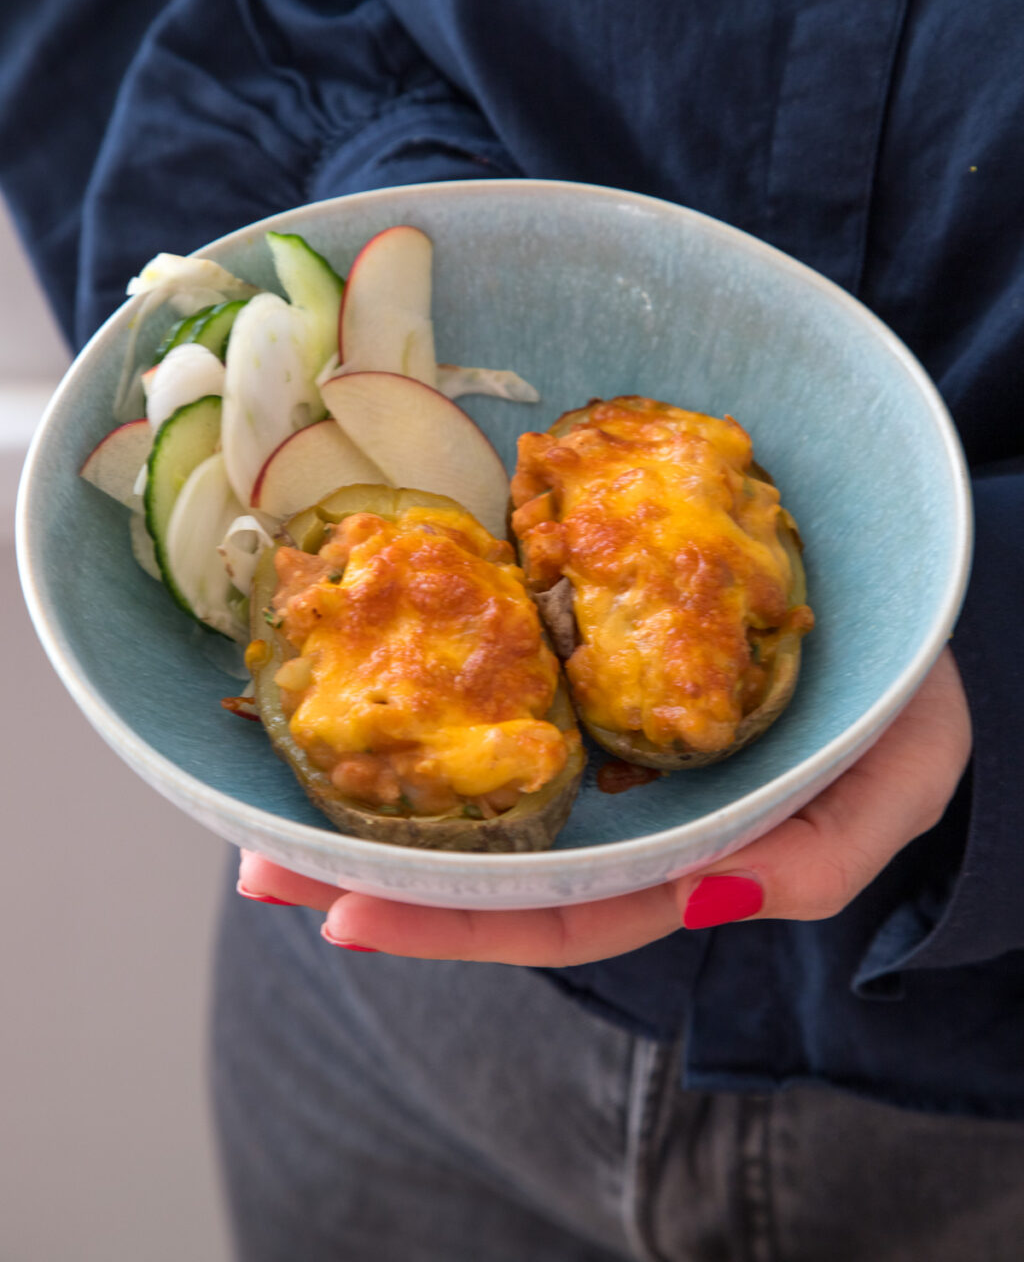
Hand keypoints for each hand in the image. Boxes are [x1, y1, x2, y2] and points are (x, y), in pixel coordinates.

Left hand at [237, 647, 970, 965]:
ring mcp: (602, 730)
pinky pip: (505, 686)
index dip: (461, 924)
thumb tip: (718, 891)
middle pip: (496, 860)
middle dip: (379, 872)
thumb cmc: (906, 693)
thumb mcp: (905, 776)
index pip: (566, 911)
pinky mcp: (589, 652)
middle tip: (261, 864)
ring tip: (270, 801)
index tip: (349, 918)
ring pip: (486, 783)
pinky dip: (438, 700)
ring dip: (382, 794)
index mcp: (687, 846)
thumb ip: (831, 849)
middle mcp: (627, 804)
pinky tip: (363, 696)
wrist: (898, 592)